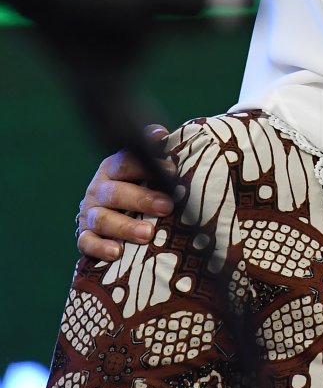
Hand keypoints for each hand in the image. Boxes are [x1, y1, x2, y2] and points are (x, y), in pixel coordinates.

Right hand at [77, 124, 175, 261]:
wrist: (116, 211)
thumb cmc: (141, 185)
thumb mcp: (147, 167)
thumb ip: (154, 152)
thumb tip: (160, 134)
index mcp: (113, 169)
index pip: (126, 163)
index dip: (147, 166)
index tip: (172, 170)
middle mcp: (98, 189)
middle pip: (116, 193)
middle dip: (142, 199)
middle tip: (167, 206)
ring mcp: (89, 213)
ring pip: (102, 219)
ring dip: (125, 227)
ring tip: (147, 234)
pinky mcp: (84, 235)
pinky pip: (86, 242)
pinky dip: (100, 248)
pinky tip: (117, 253)